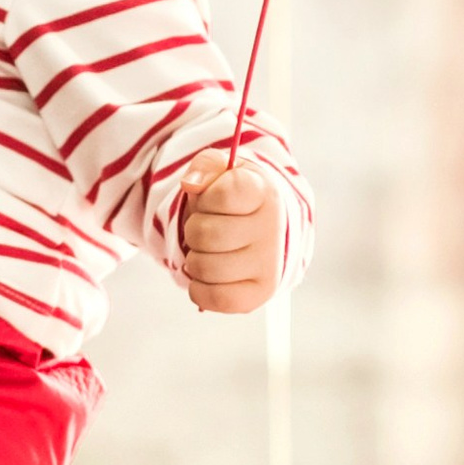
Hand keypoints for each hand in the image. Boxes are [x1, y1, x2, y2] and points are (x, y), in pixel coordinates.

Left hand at [177, 150, 282, 312]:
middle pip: (203, 235)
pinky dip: (199, 289)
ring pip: (204, 268)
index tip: (214, 199)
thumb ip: (205, 166)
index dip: (205, 198)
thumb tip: (191, 184)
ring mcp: (269, 265)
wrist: (263, 226)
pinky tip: (209, 275)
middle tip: (208, 227)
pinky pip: (214, 299)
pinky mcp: (261, 293)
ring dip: (195, 259)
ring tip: (210, 251)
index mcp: (263, 193)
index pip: (221, 195)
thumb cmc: (234, 197)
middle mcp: (272, 230)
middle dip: (194, 230)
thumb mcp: (222, 171)